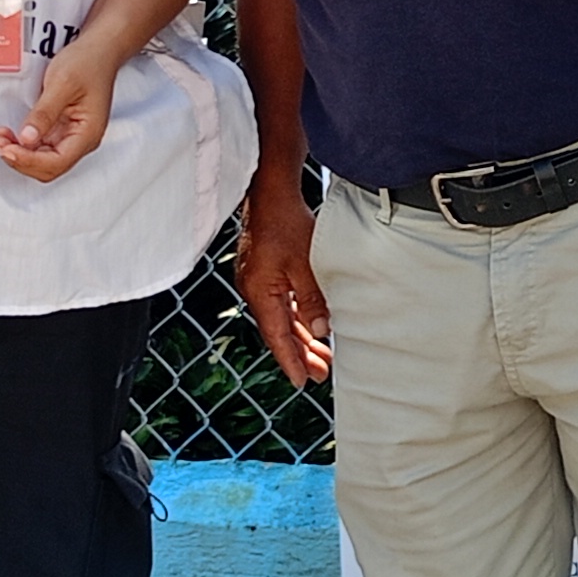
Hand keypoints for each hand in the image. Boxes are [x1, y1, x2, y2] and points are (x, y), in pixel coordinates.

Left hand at [0, 43, 118, 181]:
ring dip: (19, 154)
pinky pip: (40, 147)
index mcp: (88, 133)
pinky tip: (10, 135)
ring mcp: (71, 137)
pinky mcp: (61, 130)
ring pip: (42, 160)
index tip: (7, 149)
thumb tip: (27, 138)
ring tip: (0, 139)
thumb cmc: (87, 63)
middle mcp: (81, 140)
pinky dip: (22, 145)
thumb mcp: (62, 84)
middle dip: (21, 160)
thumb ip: (44, 113)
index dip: (29, 160)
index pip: (57, 162)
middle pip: (49, 168)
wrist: (98, 50)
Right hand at [236, 171, 331, 385]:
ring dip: (301, 337)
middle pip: (280, 331)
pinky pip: (281, 303)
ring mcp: (259, 282)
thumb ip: (312, 300)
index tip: (302, 382)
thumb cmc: (286, 224)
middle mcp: (255, 291)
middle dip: (301, 354)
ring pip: (282, 318)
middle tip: (321, 374)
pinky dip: (297, 317)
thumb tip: (320, 332)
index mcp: (261, 293)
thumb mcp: (306, 264)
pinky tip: (311, 327)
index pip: (277, 337)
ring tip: (322, 357)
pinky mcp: (265, 272)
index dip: (291, 361)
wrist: (270, 194)